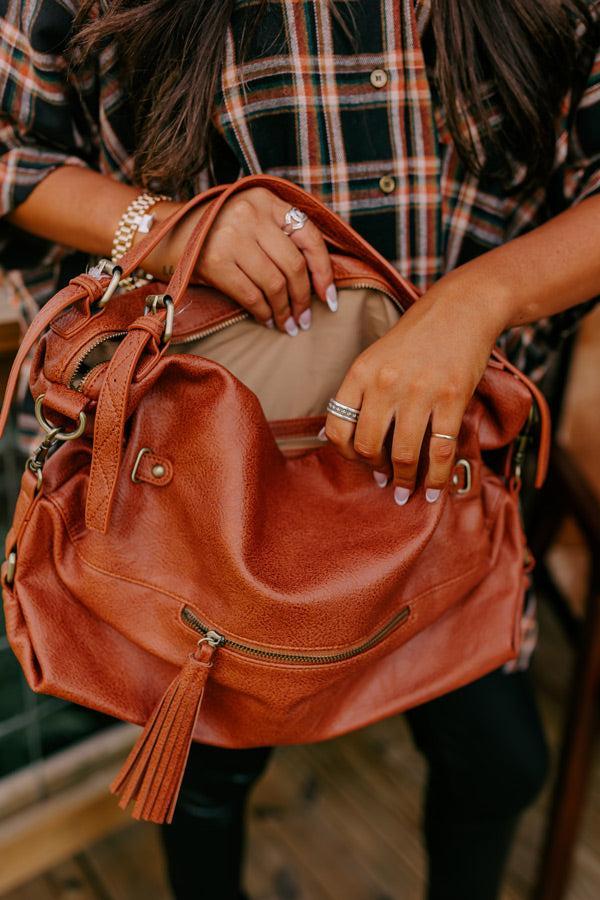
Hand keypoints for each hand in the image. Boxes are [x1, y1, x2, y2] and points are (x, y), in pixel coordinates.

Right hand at [145, 188, 337, 334]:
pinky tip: (267, 320)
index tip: (329, 298)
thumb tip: (318, 280)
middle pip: (294, 266)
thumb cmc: (215, 232)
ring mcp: (232, 235)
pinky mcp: (215, 260)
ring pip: (275, 284)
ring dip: (284, 311)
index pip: (309, 236)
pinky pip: (251, 295)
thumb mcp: (250, 220)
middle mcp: (250, 212)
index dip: (324, 271)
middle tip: (304, 319)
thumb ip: (279, 237)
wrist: (163, 233)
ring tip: (288, 325)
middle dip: (304, 299)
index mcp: (265, 199)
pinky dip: (263, 313)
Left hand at [323, 279, 508, 503]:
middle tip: (384, 478)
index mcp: (360, 373)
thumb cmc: (416, 337)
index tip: (358, 460)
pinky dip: (437, 478)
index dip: (345, 453)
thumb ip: (358, 393)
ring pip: (404, 455)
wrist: (460, 309)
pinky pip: (441, 451)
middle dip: (376, 469)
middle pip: (369, 446)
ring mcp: (420, 392)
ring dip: (405, 480)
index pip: (337, 427)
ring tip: (406, 491)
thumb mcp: (375, 357)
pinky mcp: (451, 399)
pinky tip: (434, 490)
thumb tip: (332, 436)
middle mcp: (386, 383)